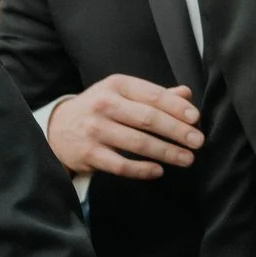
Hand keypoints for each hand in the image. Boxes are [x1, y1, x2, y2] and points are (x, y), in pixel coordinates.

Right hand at [44, 75, 202, 179]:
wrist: (57, 128)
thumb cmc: (98, 109)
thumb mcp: (122, 94)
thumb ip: (154, 95)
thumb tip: (186, 94)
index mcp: (116, 85)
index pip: (153, 95)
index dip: (177, 108)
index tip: (195, 119)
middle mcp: (103, 105)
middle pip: (148, 119)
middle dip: (177, 131)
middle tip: (198, 142)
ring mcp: (94, 130)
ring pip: (138, 143)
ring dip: (166, 152)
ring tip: (187, 159)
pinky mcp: (89, 153)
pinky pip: (121, 165)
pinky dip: (142, 170)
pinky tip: (158, 171)